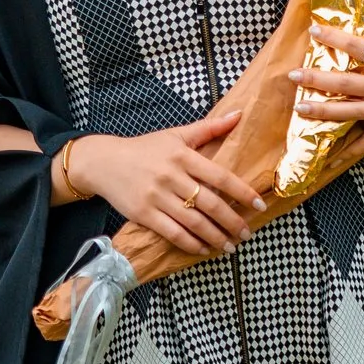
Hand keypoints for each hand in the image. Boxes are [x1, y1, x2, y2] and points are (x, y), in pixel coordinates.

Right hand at [66, 109, 259, 254]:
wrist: (104, 162)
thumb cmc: (144, 148)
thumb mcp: (175, 134)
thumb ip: (209, 127)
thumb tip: (239, 114)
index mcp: (182, 155)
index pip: (220, 176)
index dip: (242, 192)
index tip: (259, 205)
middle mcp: (171, 176)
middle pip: (210, 203)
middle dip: (232, 221)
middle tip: (247, 233)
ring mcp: (156, 196)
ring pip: (193, 222)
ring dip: (216, 237)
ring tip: (231, 246)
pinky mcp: (143, 213)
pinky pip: (173, 233)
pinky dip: (191, 244)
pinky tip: (204, 249)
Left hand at [291, 25, 363, 157]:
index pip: (357, 47)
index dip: (333, 38)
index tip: (314, 31)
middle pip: (344, 84)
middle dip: (315, 80)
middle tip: (293, 76)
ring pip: (349, 112)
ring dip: (322, 111)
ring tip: (299, 109)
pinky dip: (349, 152)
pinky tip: (330, 159)